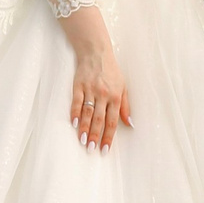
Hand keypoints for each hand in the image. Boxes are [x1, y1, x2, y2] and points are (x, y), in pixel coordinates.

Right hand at [68, 30, 132, 151]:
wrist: (96, 52)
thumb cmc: (111, 71)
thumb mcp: (123, 87)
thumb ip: (125, 106)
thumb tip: (130, 123)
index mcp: (116, 97)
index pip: (112, 121)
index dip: (108, 137)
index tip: (105, 149)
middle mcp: (104, 95)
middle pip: (99, 120)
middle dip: (96, 136)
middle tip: (92, 149)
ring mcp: (90, 90)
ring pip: (88, 113)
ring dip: (85, 128)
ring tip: (83, 141)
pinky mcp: (79, 86)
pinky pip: (76, 102)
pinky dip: (75, 113)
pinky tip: (74, 123)